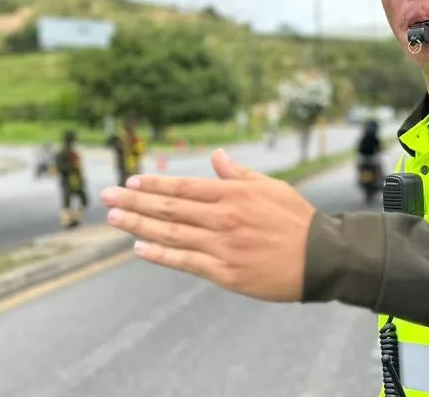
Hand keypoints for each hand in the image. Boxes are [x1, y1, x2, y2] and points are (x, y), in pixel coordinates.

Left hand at [101, 149, 316, 301]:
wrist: (321, 258)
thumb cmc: (297, 220)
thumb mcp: (271, 187)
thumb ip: (239, 174)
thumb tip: (217, 156)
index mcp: (233, 194)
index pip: (184, 187)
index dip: (154, 184)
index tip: (130, 182)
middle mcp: (223, 217)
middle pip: (169, 208)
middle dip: (134, 201)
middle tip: (107, 197)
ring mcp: (222, 246)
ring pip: (171, 233)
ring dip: (139, 225)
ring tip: (115, 219)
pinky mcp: (225, 272)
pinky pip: (185, 262)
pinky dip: (160, 254)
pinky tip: (140, 249)